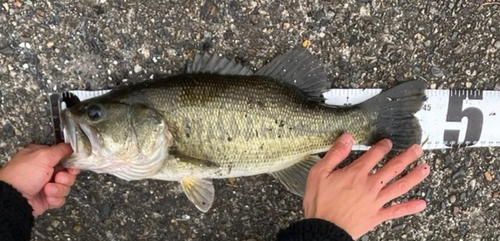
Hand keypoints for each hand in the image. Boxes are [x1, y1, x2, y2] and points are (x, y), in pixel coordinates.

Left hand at [0, 143, 79, 215]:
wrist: (14, 197)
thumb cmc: (22, 175)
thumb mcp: (44, 155)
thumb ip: (61, 149)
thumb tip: (71, 146)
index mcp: (44, 158)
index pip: (64, 158)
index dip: (71, 163)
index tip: (72, 167)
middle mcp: (45, 171)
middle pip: (68, 173)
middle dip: (65, 177)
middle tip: (57, 177)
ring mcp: (47, 185)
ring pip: (66, 187)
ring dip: (59, 188)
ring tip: (47, 188)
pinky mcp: (48, 198)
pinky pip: (61, 198)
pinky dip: (55, 198)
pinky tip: (47, 196)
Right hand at [303, 133, 428, 238]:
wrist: (324, 228)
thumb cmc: (320, 202)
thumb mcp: (319, 173)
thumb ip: (335, 154)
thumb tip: (346, 137)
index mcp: (356, 173)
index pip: (375, 155)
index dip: (383, 146)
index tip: (388, 143)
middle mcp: (370, 185)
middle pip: (393, 167)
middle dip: (407, 156)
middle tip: (417, 149)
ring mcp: (376, 201)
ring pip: (400, 186)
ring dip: (414, 176)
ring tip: (425, 168)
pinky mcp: (377, 215)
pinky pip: (397, 210)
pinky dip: (410, 207)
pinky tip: (421, 203)